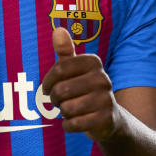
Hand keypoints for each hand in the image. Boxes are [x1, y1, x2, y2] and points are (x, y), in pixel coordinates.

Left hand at [40, 27, 121, 141]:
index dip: (47, 81)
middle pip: (61, 90)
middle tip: (60, 101)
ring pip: (67, 108)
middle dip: (55, 99)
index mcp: (93, 62)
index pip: (59, 69)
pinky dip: (69, 125)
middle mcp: (103, 78)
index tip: (47, 88)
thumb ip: (65, 51)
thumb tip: (58, 30)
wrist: (109, 118)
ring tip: (71, 110)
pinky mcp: (105, 119)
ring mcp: (106, 99)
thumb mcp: (75, 70)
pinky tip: (75, 122)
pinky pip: (74, 123)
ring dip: (63, 112)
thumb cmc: (84, 89)